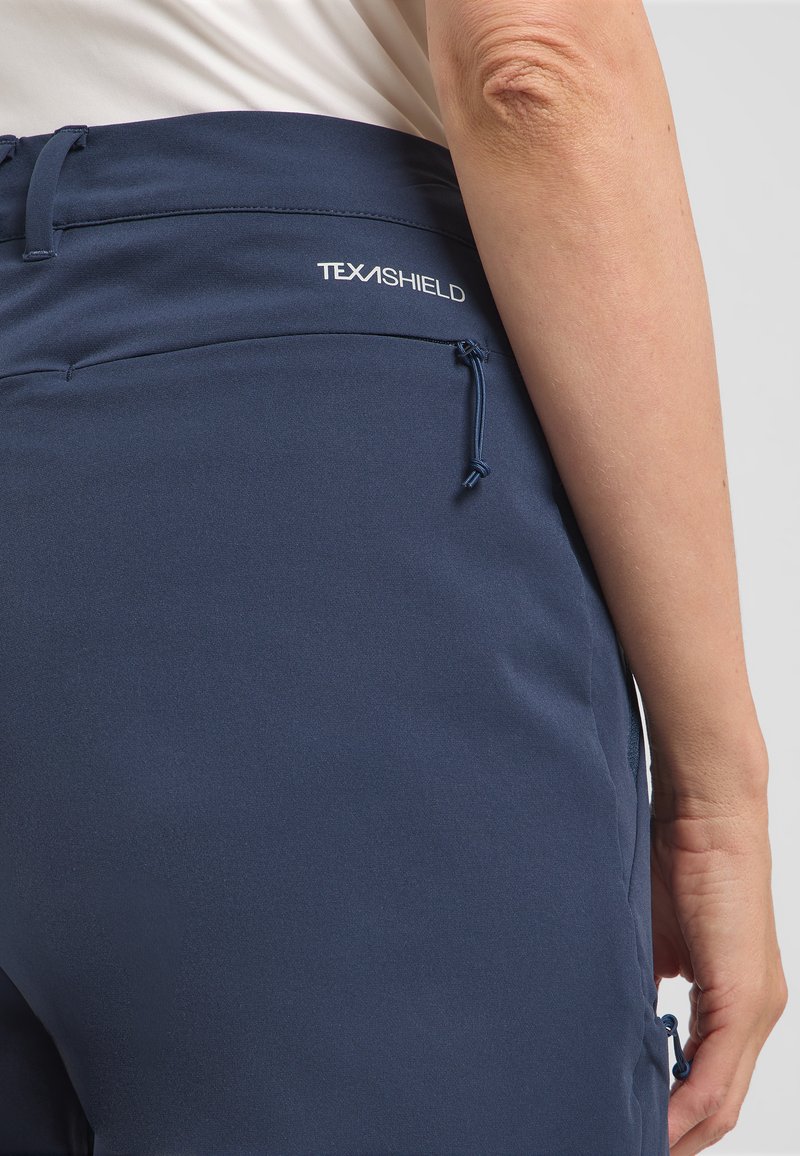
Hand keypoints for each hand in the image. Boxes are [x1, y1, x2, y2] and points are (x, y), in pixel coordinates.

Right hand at [650, 790, 787, 1153]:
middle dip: (675, 1138)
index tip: (632, 1130)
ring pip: (721, 1101)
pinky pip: (714, 1074)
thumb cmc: (675, 860)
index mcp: (737, 1002)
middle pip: (720, 1109)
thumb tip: (615, 1026)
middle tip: (623, 1144)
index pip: (711, 1087)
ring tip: (629, 1140)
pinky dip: (682, 1105)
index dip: (675, 1120)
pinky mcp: (744, 996)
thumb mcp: (653, 941)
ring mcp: (756, 1008)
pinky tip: (651, 1122)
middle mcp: (758, 1015)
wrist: (706, 812)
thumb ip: (647, 988)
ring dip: (677, 1131)